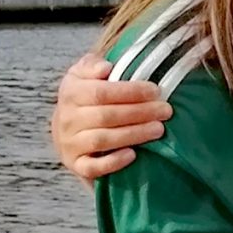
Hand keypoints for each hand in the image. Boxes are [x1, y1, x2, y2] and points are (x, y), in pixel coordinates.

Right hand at [53, 53, 168, 181]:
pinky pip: (93, 167)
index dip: (130, 91)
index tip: (155, 91)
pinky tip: (133, 155)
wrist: (67, 133)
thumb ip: (91, 65)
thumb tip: (105, 67)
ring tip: (158, 129)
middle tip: (166, 111)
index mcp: (70, 93)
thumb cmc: (85, 101)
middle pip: (106, 115)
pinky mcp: (77, 165)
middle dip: (140, 112)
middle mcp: (67, 119)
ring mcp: (70, 144)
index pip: (100, 92)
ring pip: (102, 139)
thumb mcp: (83, 76)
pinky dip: (113, 162)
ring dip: (133, 134)